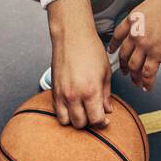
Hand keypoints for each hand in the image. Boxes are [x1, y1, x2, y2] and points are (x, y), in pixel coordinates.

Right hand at [48, 0, 112, 127]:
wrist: (72, 37)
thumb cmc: (90, 50)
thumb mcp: (105, 73)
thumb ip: (106, 95)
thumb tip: (107, 110)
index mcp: (90, 91)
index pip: (95, 119)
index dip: (101, 123)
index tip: (104, 120)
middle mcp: (74, 95)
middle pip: (80, 124)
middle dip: (89, 122)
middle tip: (94, 115)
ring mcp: (62, 94)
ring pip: (66, 121)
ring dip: (75, 120)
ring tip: (82, 112)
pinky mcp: (53, 91)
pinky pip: (57, 112)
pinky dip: (65, 113)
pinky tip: (72, 106)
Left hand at [109, 0, 160, 91]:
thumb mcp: (156, 2)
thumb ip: (150, 15)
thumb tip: (154, 20)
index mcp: (135, 17)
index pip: (118, 34)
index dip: (114, 45)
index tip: (112, 51)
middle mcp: (136, 32)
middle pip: (124, 53)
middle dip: (123, 65)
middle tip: (124, 71)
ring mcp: (145, 44)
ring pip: (134, 65)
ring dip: (134, 76)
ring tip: (136, 82)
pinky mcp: (157, 54)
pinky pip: (148, 73)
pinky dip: (147, 82)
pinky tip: (147, 86)